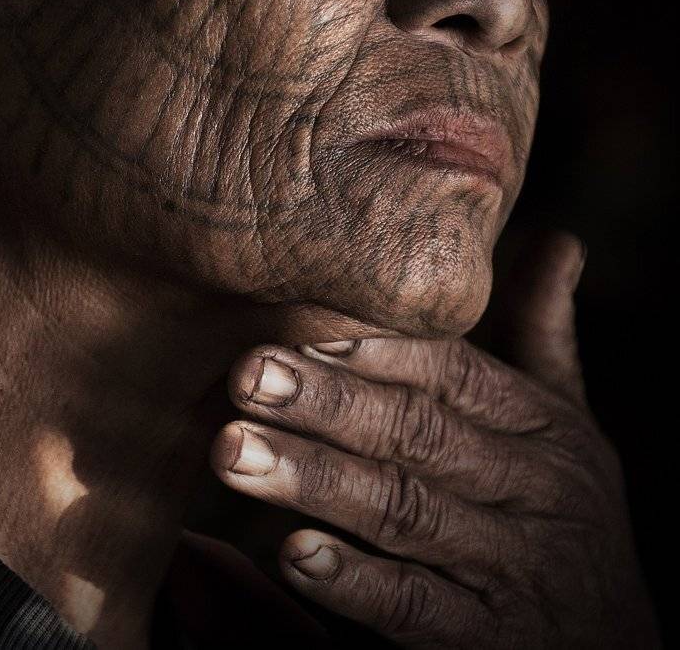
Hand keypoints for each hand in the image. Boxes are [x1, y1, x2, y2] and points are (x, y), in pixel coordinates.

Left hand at [210, 232, 658, 646]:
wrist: (618, 649)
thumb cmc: (564, 511)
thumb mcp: (566, 423)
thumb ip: (546, 334)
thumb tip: (563, 240)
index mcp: (541, 426)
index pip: (453, 371)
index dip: (377, 346)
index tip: (298, 321)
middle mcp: (530, 489)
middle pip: (417, 434)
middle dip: (327, 403)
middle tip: (244, 373)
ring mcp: (511, 568)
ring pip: (405, 511)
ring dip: (316, 480)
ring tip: (232, 450)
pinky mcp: (488, 641)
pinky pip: (418, 608)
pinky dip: (357, 583)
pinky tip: (294, 555)